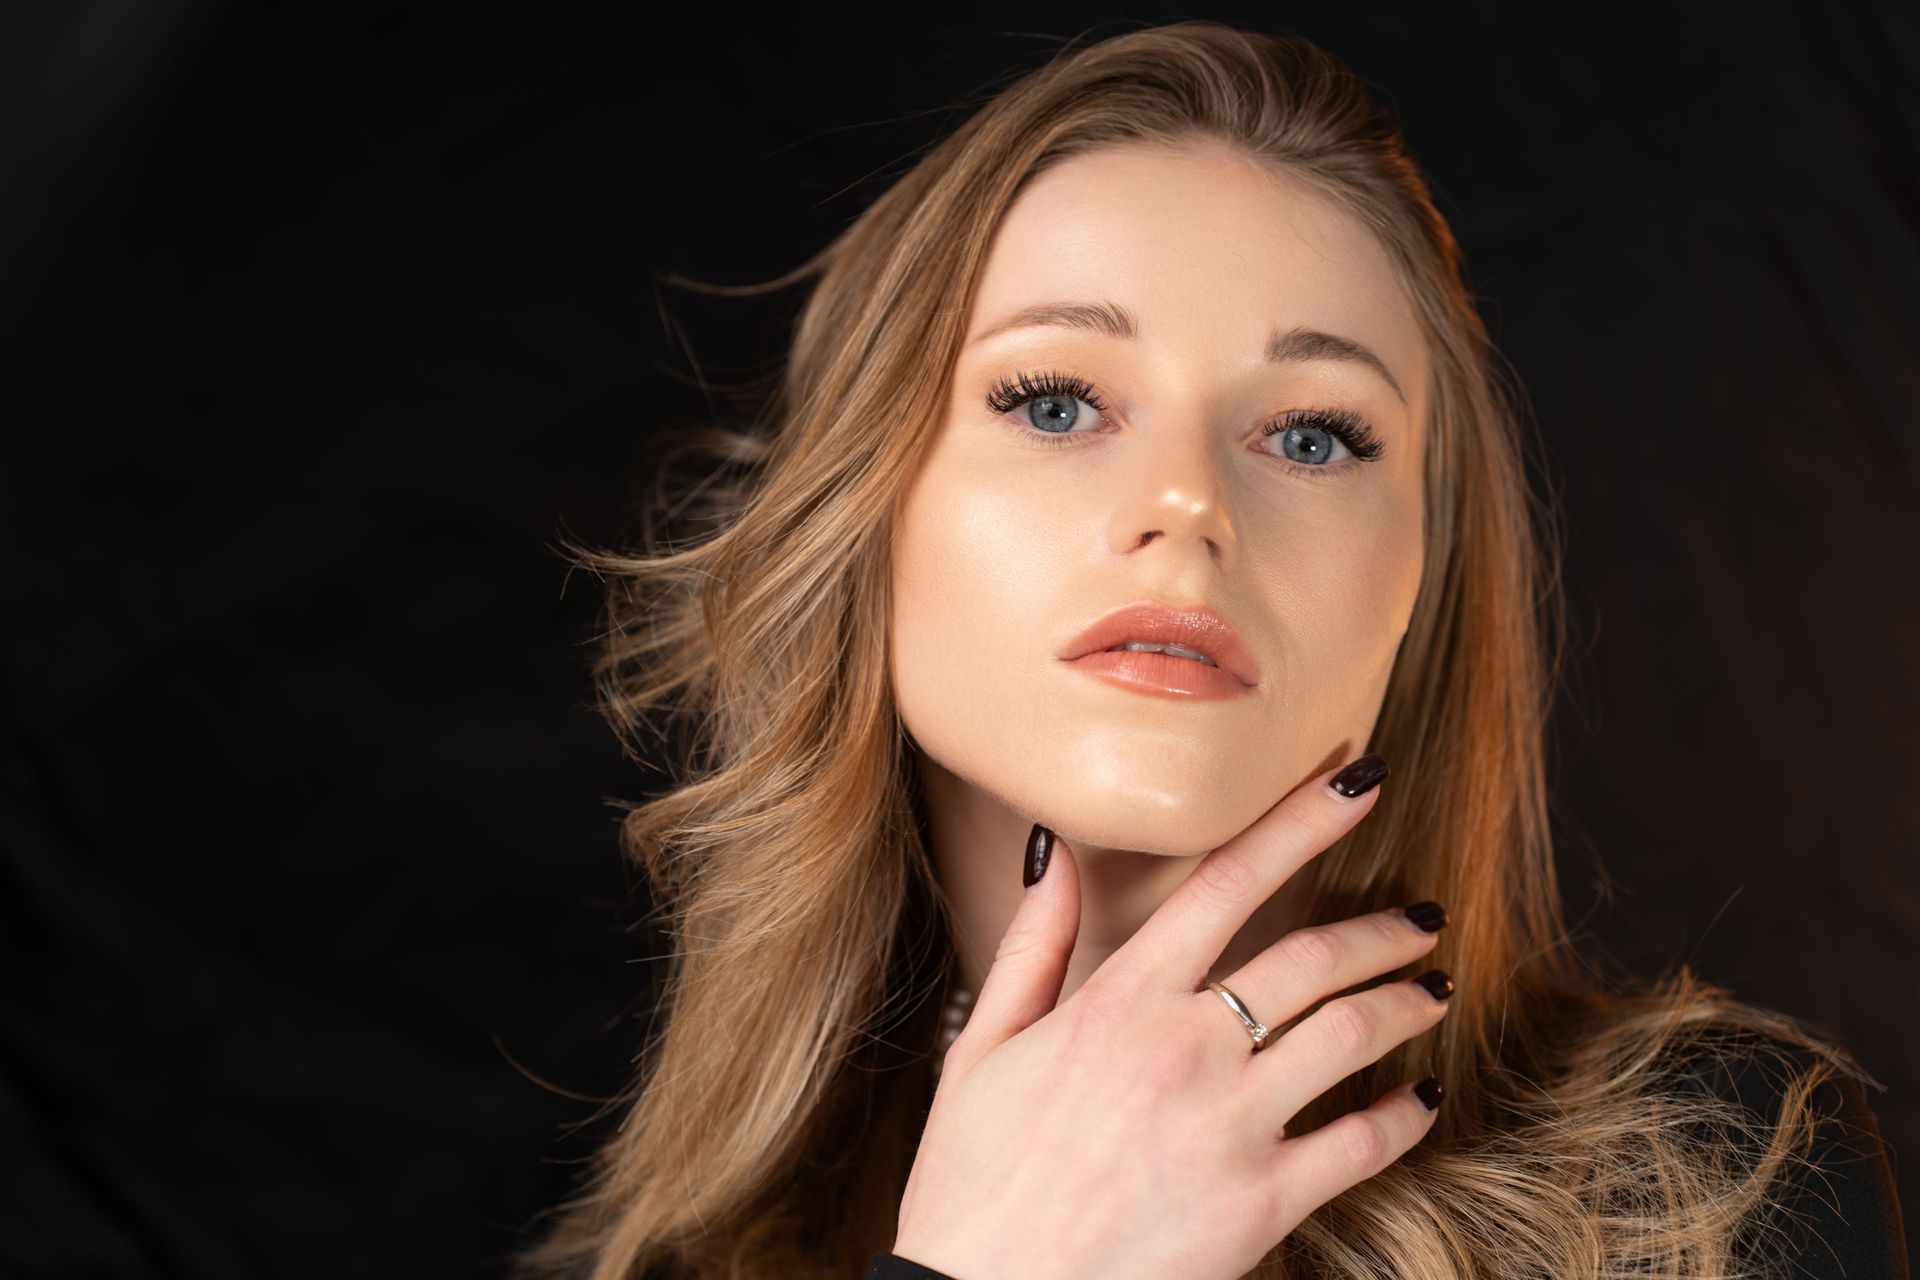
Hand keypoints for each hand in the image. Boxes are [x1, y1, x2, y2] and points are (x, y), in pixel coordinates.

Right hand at [890, 754, 1450, 1279]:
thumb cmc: (973, 1180)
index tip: (1357, 781)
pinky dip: (1406, 1115)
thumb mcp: (980, 1049)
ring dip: (1405, 1004)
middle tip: (1420, 920)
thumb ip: (1032, 946)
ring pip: (1350, 1036)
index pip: (1230, 882)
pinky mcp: (1260, 1205)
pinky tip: (1422, 1099)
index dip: (1304, 821)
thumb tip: (1057, 852)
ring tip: (1433, 991)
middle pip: (1312, 957)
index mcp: (1119, 1001)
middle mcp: (1185, 1048)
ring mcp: (1229, 1126)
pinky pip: (1361, 1144)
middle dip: (1381, 929)